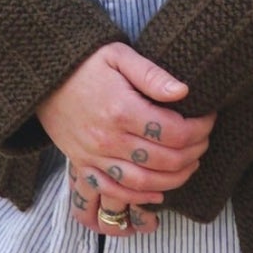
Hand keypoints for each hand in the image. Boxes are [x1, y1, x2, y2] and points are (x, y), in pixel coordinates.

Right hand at [37, 42, 215, 239]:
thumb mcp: (118, 55)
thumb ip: (152, 74)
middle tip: (204, 139)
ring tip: (191, 163)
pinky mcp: (84, 167)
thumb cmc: (85, 63)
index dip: (200, 128)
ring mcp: (95, 157)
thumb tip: (184, 92)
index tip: (208, 117)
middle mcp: (109, 139)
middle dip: (194, 152)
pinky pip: (116, 192)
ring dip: (176, 179)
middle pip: (166, 160)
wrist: (43, 79)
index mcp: (121, 109)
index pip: (175, 132)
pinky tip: (159, 192)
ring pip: (145, 183)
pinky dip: (141, 198)